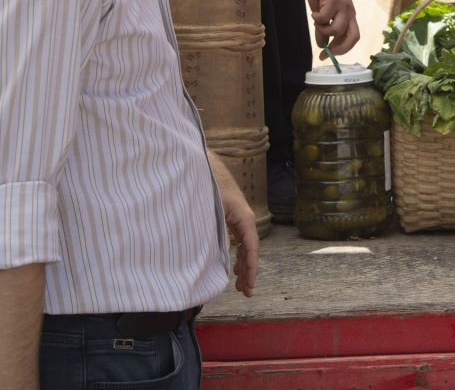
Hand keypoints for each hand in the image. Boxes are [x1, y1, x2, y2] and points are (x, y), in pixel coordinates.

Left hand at [208, 152, 258, 297]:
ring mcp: (237, 215)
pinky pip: (237, 237)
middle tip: (244, 293)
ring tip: (238, 284)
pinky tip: (232, 263)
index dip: (251, 269)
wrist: (202, 161)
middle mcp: (243, 217)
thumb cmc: (207, 182)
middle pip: (250, 249)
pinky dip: (236, 252)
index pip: (252, 247)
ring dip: (242, 263)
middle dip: (247, 271)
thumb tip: (215, 257)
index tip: (249, 287)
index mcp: (243, 217)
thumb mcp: (210, 209)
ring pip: (244, 244)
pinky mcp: (229, 214)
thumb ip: (214, 232)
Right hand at [305, 0, 359, 55]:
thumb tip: (322, 44)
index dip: (342, 49)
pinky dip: (318, 19)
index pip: (353, 37)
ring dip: (324, 31)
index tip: (328, 55)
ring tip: (317, 23)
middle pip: (352, 37)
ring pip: (338, 29)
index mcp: (349, 16)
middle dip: (339, 48)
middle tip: (326, 51)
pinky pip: (326, 17)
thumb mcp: (323, 13)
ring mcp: (343, 6)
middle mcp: (349, 12)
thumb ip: (323, 29)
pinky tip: (314, 14)